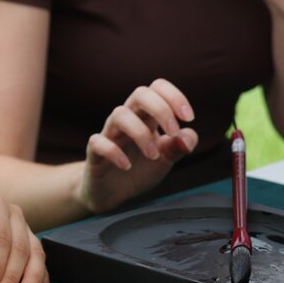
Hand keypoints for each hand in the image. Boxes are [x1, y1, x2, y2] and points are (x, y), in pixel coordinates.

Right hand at [79, 79, 197, 214]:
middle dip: (161, 109)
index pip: (157, 88)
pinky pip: (98, 142)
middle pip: (140, 93)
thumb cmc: (141, 170)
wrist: (114, 193)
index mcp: (147, 117)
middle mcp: (128, 119)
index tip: (189, 118)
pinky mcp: (94, 152)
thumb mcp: (166, 159)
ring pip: (119, 114)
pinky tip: (126, 166)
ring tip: (153, 156)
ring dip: (141, 133)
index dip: (174, 96)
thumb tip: (188, 135)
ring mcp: (110, 133)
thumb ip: (179, 146)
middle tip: (173, 132)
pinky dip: (113, 152)